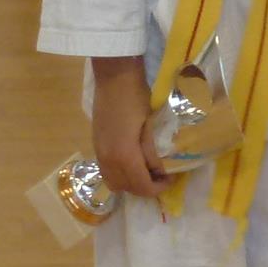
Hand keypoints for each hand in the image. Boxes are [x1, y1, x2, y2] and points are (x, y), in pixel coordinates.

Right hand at [91, 57, 169, 198]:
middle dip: (145, 187)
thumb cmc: (135, 98)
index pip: (141, 186)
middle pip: (127, 188)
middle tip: (160, 175)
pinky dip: (119, 174)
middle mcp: (108, 159)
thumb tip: (158, 170)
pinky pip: (107, 171)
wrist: (114, 78)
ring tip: (145, 171)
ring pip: (113, 183)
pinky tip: (131, 161)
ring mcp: (99, 153)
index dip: (159, 187)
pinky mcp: (96, 145)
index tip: (171, 177)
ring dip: (130, 183)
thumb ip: (152, 152)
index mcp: (124, 155)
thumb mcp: (150, 126)